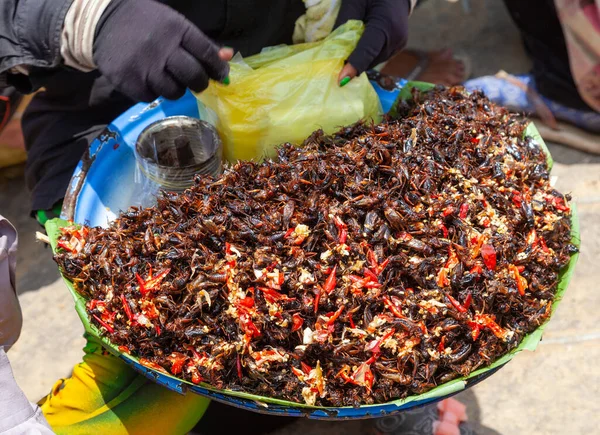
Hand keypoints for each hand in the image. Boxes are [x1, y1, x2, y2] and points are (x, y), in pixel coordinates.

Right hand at [93, 0, 232, 101]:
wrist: (103, 20)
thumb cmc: (147, 23)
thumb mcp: (174, 25)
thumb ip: (201, 44)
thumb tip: (228, 57)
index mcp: (176, 29)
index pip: (206, 53)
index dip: (218, 68)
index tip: (221, 76)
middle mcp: (161, 47)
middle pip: (193, 77)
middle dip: (200, 83)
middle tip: (196, 82)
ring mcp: (144, 66)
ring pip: (174, 92)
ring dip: (175, 88)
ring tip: (165, 76)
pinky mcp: (128, 81)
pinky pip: (151, 97)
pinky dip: (152, 92)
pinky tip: (147, 79)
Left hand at [335, 0, 409, 83]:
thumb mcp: (354, 4)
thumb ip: (343, 26)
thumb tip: (330, 51)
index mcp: (386, 24)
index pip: (368, 50)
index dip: (354, 66)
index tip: (341, 81)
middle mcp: (396, 38)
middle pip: (370, 60)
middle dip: (353, 63)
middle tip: (335, 64)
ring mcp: (399, 44)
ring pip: (374, 62)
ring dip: (360, 61)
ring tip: (347, 54)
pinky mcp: (398, 47)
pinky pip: (378, 58)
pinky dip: (367, 57)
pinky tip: (359, 50)